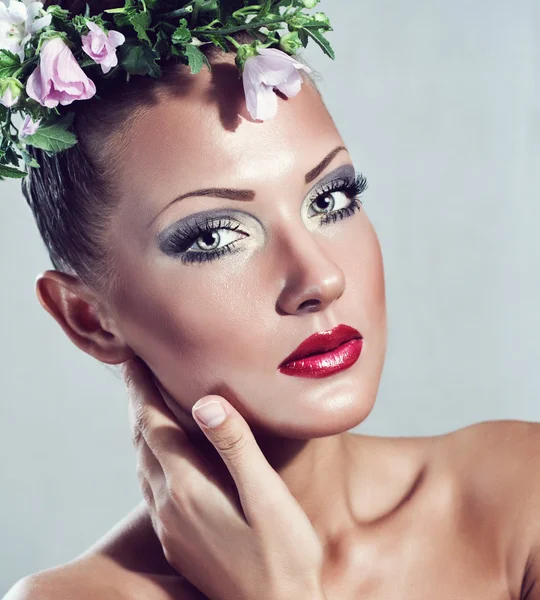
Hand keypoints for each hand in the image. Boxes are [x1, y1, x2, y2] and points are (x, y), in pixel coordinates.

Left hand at [121, 355, 326, 599]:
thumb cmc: (284, 556)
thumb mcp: (267, 497)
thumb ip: (236, 447)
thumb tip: (206, 402)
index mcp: (189, 488)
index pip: (154, 424)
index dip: (141, 388)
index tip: (134, 358)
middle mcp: (169, 505)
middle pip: (143, 441)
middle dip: (138, 402)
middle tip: (135, 370)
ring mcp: (170, 525)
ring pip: (143, 464)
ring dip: (142, 429)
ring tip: (144, 403)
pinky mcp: (177, 539)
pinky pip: (151, 486)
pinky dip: (150, 457)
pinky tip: (161, 455)